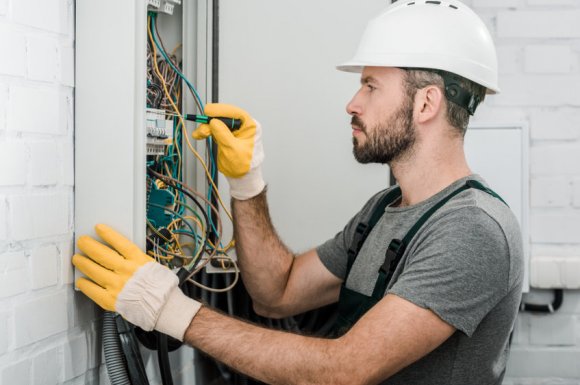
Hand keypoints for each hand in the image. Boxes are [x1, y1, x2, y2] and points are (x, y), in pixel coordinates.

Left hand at [72, 224, 200, 340]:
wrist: (163, 307)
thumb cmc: (160, 288)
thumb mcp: (151, 265)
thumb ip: (136, 260)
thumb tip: (122, 253)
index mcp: (138, 261)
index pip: (120, 243)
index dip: (108, 234)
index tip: (98, 228)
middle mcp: (126, 271)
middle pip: (103, 255)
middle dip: (89, 246)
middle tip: (82, 241)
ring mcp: (117, 285)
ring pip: (94, 270)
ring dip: (83, 263)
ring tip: (77, 258)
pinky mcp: (110, 300)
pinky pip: (92, 290)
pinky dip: (85, 284)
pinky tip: (81, 280)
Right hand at [192, 103, 264, 199]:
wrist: (242, 177)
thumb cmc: (245, 165)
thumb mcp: (233, 150)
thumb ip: (223, 135)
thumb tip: (214, 122)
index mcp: (250, 126)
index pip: (235, 112)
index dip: (221, 110)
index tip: (208, 111)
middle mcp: (242, 126)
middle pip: (224, 116)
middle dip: (211, 121)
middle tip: (203, 127)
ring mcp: (233, 130)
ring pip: (217, 122)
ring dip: (206, 127)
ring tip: (200, 134)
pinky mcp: (225, 135)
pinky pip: (214, 129)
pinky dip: (206, 131)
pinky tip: (199, 135)